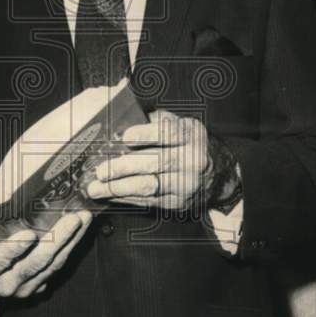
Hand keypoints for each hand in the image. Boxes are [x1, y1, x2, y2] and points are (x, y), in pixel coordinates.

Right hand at [0, 209, 91, 298]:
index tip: (27, 234)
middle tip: (70, 219)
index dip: (11, 251)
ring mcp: (24, 287)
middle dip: (55, 241)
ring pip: (51, 265)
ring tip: (82, 218)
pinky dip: (71, 247)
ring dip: (69, 242)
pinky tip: (81, 228)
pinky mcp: (38, 283)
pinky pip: (58, 266)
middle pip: (33, 265)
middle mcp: (4, 286)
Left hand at [85, 110, 214, 210]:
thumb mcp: (179, 124)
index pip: (168, 133)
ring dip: (119, 188)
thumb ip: (154, 119)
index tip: (124, 137)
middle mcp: (192, 159)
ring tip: (97, 188)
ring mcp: (186, 183)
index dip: (145, 134)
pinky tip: (110, 195)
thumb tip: (122, 114)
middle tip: (100, 170)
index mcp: (191, 134)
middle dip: (124, 167)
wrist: (218, 173)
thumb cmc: (187, 143)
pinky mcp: (179, 202)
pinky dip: (126, 198)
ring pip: (149, 186)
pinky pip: (149, 202)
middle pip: (156, 163)